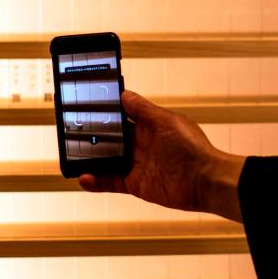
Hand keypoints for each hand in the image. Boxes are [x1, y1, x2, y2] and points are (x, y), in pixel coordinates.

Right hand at [78, 89, 246, 222]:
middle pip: (112, 139)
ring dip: (91, 159)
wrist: (204, 180)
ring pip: (108, 160)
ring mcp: (138, 165)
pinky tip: (84, 177)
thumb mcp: (165, 121)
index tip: (88, 106)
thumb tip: (125, 94)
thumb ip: (143, 110)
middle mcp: (142, 144)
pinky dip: (97, 181)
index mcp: (150, 126)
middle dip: (94, 136)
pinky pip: (111, 182)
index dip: (107, 112)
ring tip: (72, 155)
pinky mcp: (136, 184)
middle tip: (72, 132)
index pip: (123, 116)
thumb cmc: (191, 147)